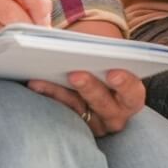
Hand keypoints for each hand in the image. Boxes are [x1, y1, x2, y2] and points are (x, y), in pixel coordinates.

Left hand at [27, 22, 145, 135]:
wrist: (94, 79)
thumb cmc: (103, 65)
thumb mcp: (108, 59)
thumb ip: (103, 53)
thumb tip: (82, 41)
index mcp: (131, 98)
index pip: (133, 94)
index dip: (126, 84)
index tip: (113, 72)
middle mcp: (115, 116)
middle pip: (105, 106)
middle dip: (90, 89)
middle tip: (75, 74)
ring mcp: (94, 124)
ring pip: (78, 112)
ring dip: (59, 94)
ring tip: (40, 80)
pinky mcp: (74, 126)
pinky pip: (60, 114)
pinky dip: (47, 97)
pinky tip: (34, 85)